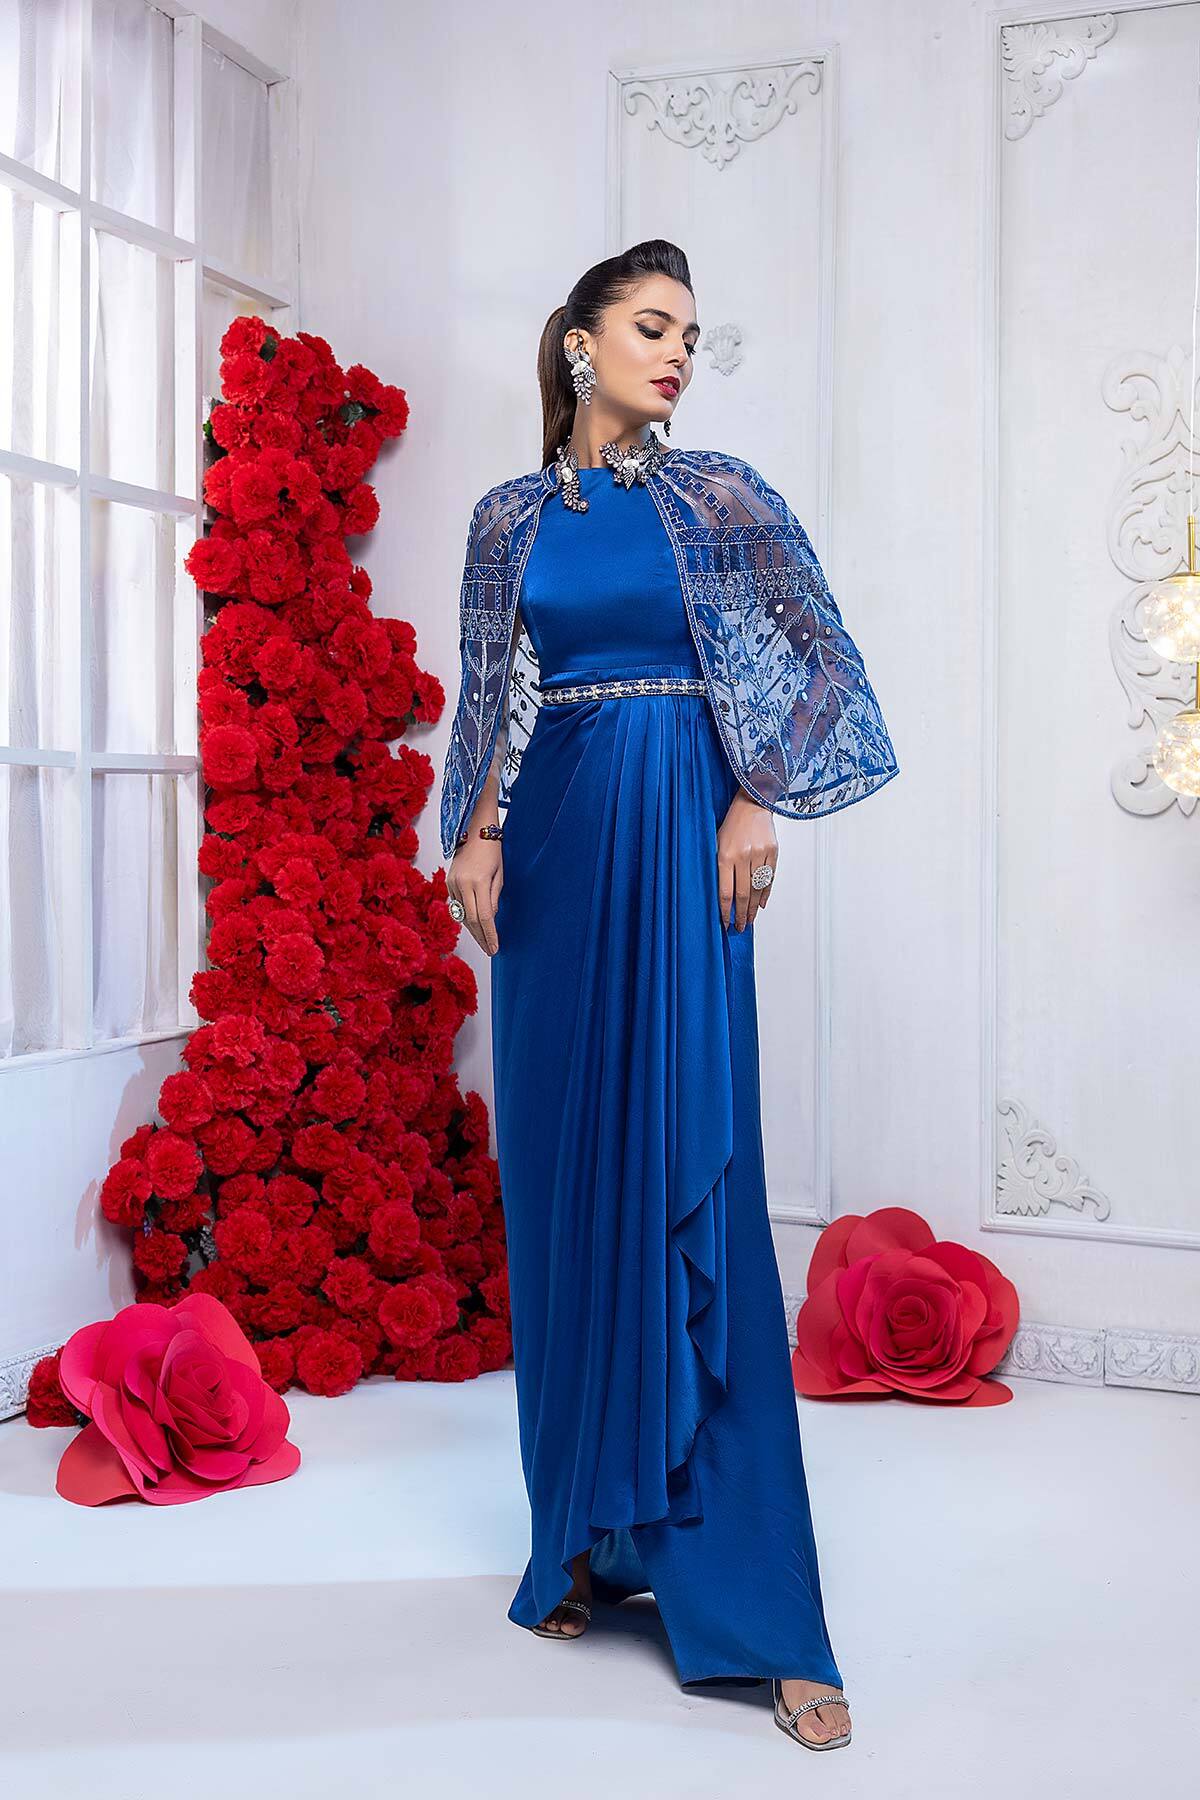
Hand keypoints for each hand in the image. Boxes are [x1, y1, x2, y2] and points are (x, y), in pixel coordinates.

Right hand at [447, 835, 503, 955]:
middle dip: (481, 937)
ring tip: (483, 941)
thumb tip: (490, 918)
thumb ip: (494, 898)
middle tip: (490, 949)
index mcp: (478, 881)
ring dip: (473, 930)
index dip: (490, 935)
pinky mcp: (448, 882)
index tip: (495, 947)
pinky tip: (473, 926)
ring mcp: (452, 883)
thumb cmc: (491, 850)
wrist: (474, 830)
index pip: (485, 916)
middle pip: (471, 920)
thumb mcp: (499, 874)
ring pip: (462, 915)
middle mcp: (462, 884)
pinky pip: (457, 906)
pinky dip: (465, 917)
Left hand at [716, 792, 776, 930]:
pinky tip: (761, 904)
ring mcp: (759, 854)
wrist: (752, 803)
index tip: (725, 923)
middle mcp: (743, 856)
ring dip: (753, 908)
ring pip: (757, 889)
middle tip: (739, 928)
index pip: (725, 892)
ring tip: (749, 921)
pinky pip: (769, 878)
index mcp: (725, 855)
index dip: (726, 911)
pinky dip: (765, 894)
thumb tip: (724, 897)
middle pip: (743, 894)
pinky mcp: (772, 852)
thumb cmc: (730, 825)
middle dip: (741, 915)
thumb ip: (719, 869)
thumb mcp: (716, 844)